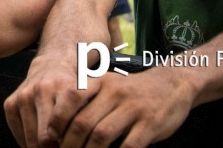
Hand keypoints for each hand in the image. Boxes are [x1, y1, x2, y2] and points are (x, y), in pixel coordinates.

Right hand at [4, 53, 83, 147]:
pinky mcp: (10, 102)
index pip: (60, 120)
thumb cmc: (72, 88)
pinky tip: (37, 140)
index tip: (68, 145)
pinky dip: (27, 143)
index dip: (64, 140)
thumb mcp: (87, 96)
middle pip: (44, 136)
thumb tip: (75, 144)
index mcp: (64, 87)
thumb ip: (84, 118)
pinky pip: (17, 134)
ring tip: (51, 146)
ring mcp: (24, 95)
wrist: (51, 66)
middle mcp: (41, 89)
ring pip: (31, 138)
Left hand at [55, 69, 193, 147]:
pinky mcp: (150, 124)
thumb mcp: (109, 85)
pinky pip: (128, 146)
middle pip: (83, 122)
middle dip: (69, 144)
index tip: (49, 137)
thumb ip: (88, 100)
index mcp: (101, 81)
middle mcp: (115, 92)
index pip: (72, 97)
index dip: (57, 119)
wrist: (173, 83)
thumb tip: (59, 128)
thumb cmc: (133, 91)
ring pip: (101, 135)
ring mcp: (133, 108)